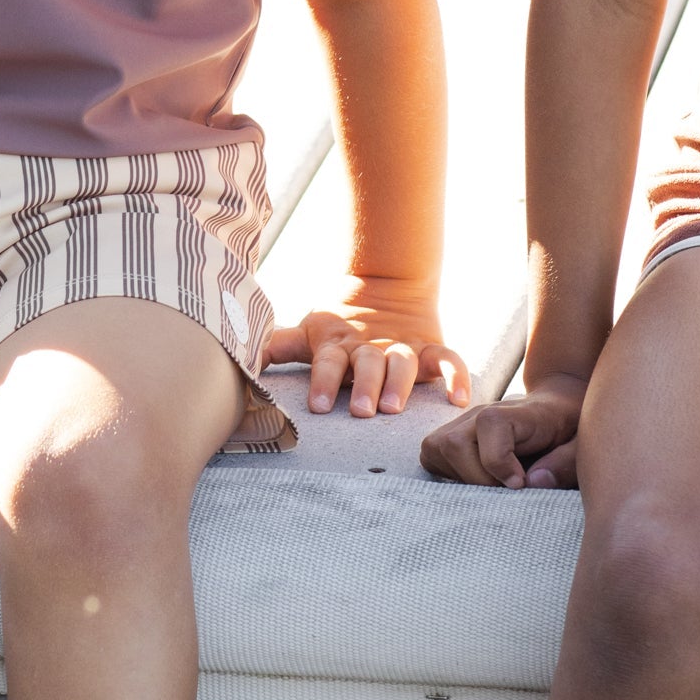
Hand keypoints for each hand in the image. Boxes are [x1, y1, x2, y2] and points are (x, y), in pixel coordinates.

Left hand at [265, 290, 469, 418]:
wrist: (383, 289)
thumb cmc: (337, 327)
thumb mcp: (308, 333)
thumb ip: (277, 346)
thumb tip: (241, 357)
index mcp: (337, 345)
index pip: (328, 363)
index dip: (323, 383)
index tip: (319, 407)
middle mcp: (369, 347)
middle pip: (368, 364)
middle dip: (365, 386)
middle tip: (362, 411)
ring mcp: (401, 347)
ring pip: (403, 363)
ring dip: (400, 384)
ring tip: (394, 408)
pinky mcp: (429, 349)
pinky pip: (448, 359)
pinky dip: (456, 376)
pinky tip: (458, 399)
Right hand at [418, 372, 584, 487]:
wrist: (555, 408)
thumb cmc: (570, 430)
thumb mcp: (583, 444)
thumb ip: (565, 463)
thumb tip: (534, 482)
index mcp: (518, 412)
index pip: (490, 425)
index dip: (498, 461)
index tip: (519, 484)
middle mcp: (481, 413)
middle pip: (453, 443)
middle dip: (477, 479)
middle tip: (506, 490)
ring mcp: (461, 423)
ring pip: (435, 449)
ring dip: (460, 478)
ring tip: (491, 486)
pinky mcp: (449, 437)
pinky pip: (431, 455)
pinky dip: (447, 475)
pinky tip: (475, 482)